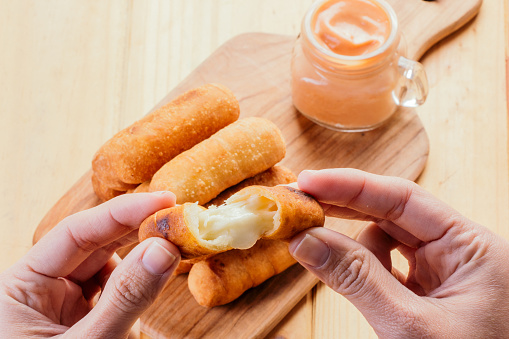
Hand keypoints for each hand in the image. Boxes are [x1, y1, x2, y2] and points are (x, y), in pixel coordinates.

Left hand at [0, 192, 180, 337]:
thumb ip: (124, 298)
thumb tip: (163, 248)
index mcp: (20, 287)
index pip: (74, 234)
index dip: (120, 213)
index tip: (163, 200)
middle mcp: (40, 291)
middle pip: (94, 247)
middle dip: (135, 236)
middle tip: (178, 223)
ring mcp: (62, 308)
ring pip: (108, 272)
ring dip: (138, 271)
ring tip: (164, 271)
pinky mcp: (82, 323)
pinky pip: (112, 298)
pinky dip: (133, 299)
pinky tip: (137, 317)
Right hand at [289, 169, 508, 337]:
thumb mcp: (408, 325)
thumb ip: (356, 279)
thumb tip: (306, 240)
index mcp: (471, 247)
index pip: (403, 198)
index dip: (351, 186)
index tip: (309, 182)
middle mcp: (458, 251)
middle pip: (392, 212)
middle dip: (344, 207)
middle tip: (301, 202)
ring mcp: (443, 272)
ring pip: (386, 240)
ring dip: (353, 247)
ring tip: (324, 255)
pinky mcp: (428, 292)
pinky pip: (387, 267)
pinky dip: (363, 270)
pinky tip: (350, 279)